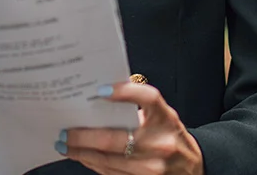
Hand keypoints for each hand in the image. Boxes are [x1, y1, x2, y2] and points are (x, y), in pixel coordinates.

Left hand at [56, 81, 203, 174]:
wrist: (192, 168)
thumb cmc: (171, 136)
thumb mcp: (163, 116)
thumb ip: (138, 106)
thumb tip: (100, 96)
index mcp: (166, 118)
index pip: (148, 99)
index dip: (125, 93)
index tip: (102, 91)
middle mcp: (160, 143)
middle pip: (113, 139)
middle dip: (82, 136)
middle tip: (64, 131)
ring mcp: (152, 167)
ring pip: (107, 160)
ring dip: (81, 153)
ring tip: (65, 145)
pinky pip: (111, 173)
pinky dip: (93, 164)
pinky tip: (82, 157)